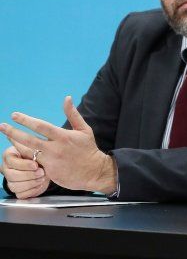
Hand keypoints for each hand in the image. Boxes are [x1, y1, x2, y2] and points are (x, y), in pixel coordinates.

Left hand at [0, 96, 116, 194]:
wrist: (94, 172)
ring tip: (7, 137)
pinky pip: (33, 163)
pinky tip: (17, 152)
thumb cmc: (88, 149)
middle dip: (13, 132)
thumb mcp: (84, 130)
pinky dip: (25, 157)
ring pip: (28, 152)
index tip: (14, 115)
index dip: (26, 120)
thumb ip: (73, 114)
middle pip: (29, 139)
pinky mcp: (49, 172)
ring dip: (16, 144)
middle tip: (2, 126)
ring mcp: (51, 161)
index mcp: (64, 136)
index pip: (40, 126)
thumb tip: (67, 98)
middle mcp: (55, 148)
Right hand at [1, 143, 49, 198]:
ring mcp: (11, 181)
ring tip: (42, 178)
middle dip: (29, 175)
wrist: (48, 167)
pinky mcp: (18, 191)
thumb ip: (27, 145)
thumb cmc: (40, 155)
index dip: (24, 165)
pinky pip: (21, 194)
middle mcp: (6, 169)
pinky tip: (40, 184)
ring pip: (15, 186)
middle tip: (41, 172)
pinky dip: (32, 190)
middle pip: (12, 176)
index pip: (12, 162)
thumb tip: (14, 135)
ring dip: (31, 183)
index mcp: (9, 156)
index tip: (35, 165)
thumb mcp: (35, 148)